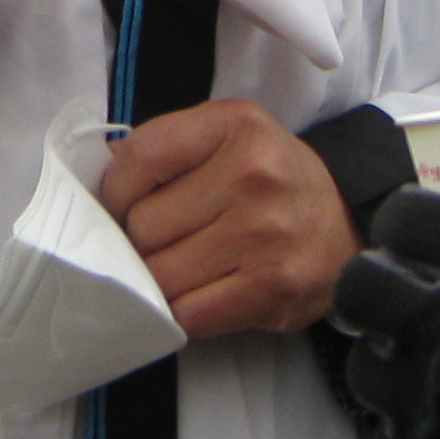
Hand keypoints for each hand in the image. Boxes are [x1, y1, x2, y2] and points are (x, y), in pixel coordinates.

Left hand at [100, 101, 357, 338]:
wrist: (346, 225)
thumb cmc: (272, 182)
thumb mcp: (228, 138)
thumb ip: (167, 149)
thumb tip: (93, 175)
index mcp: (234, 124)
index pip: (139, 158)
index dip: (115, 192)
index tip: (124, 206)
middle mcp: (253, 174)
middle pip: (143, 224)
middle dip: (141, 240)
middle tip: (166, 240)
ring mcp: (263, 234)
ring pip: (159, 274)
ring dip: (158, 281)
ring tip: (183, 269)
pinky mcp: (271, 288)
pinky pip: (187, 313)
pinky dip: (181, 312)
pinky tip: (199, 295)